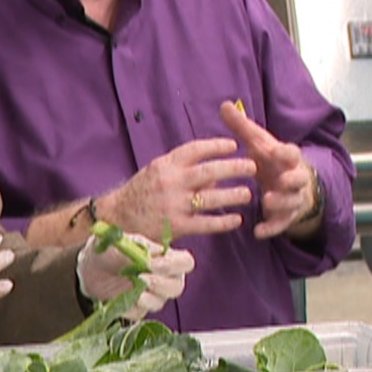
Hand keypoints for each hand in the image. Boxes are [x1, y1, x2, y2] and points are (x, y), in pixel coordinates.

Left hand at [78, 232, 196, 320]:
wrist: (88, 269)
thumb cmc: (107, 251)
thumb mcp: (118, 241)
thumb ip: (137, 245)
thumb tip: (154, 252)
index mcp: (164, 258)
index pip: (185, 262)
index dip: (173, 265)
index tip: (150, 264)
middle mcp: (163, 278)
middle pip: (177, 287)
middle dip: (160, 284)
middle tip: (140, 278)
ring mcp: (151, 296)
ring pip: (159, 303)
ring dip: (144, 297)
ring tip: (128, 288)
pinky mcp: (137, 309)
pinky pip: (139, 314)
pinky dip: (128, 307)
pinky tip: (117, 299)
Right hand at [99, 138, 256, 238]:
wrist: (119, 218)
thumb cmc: (142, 191)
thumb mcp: (158, 171)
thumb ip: (184, 168)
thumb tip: (216, 173)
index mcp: (166, 164)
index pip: (195, 150)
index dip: (216, 146)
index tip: (234, 145)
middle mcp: (171, 182)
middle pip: (209, 171)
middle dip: (234, 167)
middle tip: (252, 166)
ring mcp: (175, 204)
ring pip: (211, 198)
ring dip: (233, 195)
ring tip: (248, 193)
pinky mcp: (177, 226)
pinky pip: (206, 224)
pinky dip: (223, 222)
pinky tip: (236, 219)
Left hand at [220, 100, 319, 238]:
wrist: (290, 185)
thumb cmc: (271, 161)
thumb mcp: (258, 144)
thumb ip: (242, 127)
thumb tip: (224, 104)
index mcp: (287, 158)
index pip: (292, 153)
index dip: (285, 152)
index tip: (276, 150)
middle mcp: (294, 177)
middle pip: (299, 178)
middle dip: (292, 179)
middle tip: (281, 180)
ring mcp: (292, 198)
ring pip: (293, 202)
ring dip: (282, 202)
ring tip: (266, 201)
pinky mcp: (287, 216)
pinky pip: (282, 224)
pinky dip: (272, 227)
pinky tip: (258, 231)